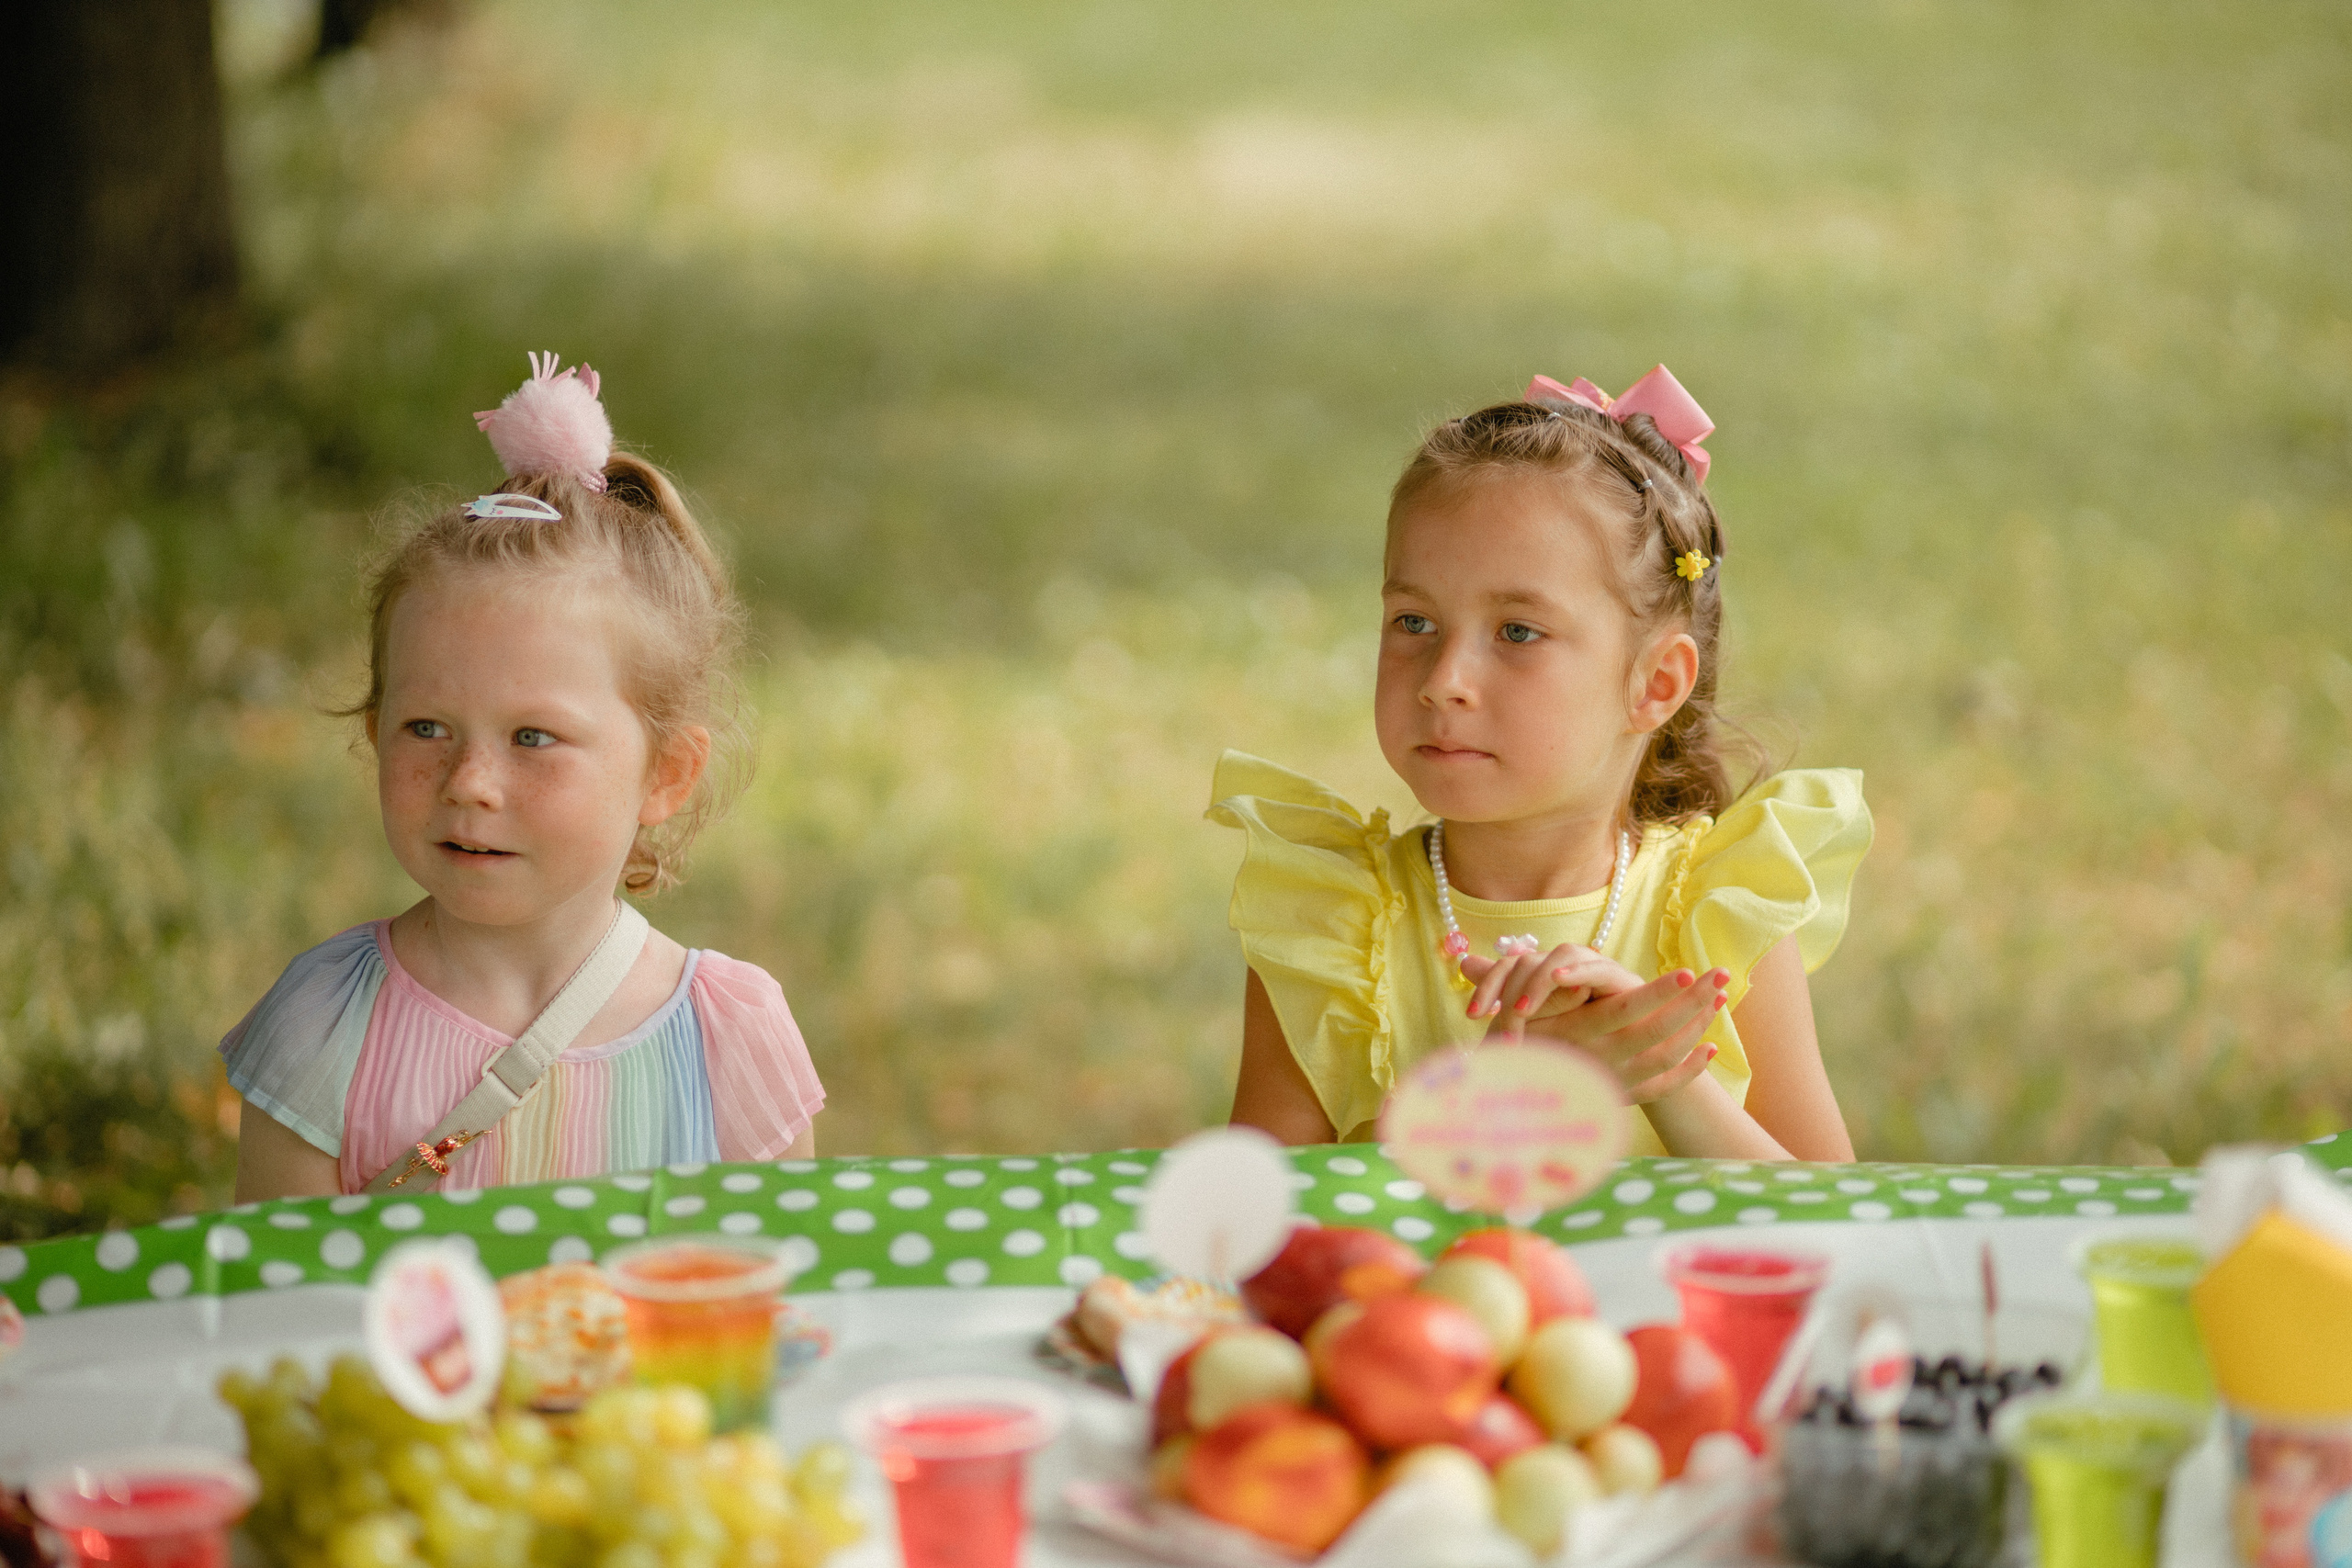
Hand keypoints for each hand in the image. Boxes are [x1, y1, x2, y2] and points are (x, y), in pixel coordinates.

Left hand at [1459, 943, 1636, 1025]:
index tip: (1472, 1016)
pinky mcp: (1619, 978)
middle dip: (1507, 991)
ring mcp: (1591, 967)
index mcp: (1542, 975)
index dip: (1486, 986)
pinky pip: (1597, 966)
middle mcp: (1564, 965)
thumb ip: (1505, 1001)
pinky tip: (1559, 978)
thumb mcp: (1538, 1027)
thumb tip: (1466, 967)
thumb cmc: (1584, 1039)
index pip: (1506, 967)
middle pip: (1527, 960)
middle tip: (1499, 1026)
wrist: (1638, 1053)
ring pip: (1558, 956)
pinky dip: (1577, 969)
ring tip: (1521, 1011)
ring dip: (1536, 983)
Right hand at [1462, 945, 1728, 1104]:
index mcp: (1578, 1035)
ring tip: (1719, 1002)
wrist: (1511, 1115)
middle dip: (1692, 1001)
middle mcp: (1601, 1059)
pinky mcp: (1624, 1096)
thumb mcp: (1508, 1020)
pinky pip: (1665, 1086)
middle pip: (1658, 1030)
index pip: (1626, 1010)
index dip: (1660, 991)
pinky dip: (1690, 1069)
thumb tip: (1467, 957)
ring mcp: (1616, 1080)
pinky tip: (1708, 1050)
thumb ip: (1509, 986)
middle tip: (1721, 977)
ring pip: (1668, 1055)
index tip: (1688, 972)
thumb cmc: (1507, 1056)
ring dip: (1698, 1027)